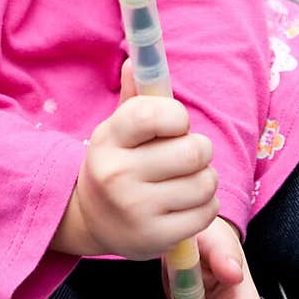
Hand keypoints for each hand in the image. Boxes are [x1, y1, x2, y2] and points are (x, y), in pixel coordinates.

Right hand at [69, 58, 220, 259]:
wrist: (90, 218)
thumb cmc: (118, 162)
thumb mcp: (118, 130)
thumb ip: (135, 96)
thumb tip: (137, 60)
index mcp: (109, 139)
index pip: (154, 114)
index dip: (177, 116)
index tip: (176, 125)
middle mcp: (118, 174)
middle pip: (193, 151)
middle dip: (200, 150)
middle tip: (187, 156)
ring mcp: (136, 209)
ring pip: (205, 183)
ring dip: (205, 179)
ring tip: (186, 180)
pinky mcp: (155, 238)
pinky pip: (208, 212)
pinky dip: (206, 205)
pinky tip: (186, 203)